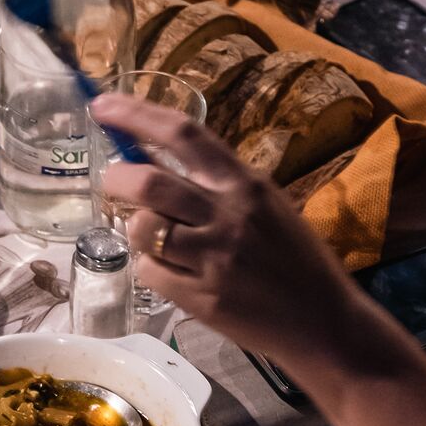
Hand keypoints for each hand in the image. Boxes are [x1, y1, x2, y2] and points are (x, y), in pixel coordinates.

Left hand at [91, 94, 384, 365]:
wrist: (323, 321)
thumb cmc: (292, 257)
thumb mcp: (263, 205)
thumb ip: (212, 184)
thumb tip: (148, 156)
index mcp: (244, 184)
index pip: (183, 134)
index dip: (136, 114)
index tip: (102, 105)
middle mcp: (227, 215)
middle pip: (149, 181)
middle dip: (117, 178)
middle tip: (112, 183)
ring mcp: (213, 258)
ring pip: (142, 229)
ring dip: (135, 229)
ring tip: (151, 237)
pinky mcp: (202, 297)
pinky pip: (150, 272)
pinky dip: (150, 268)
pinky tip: (172, 273)